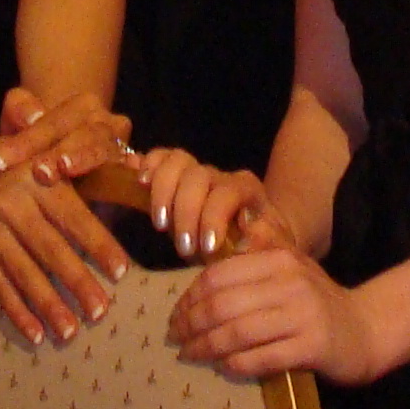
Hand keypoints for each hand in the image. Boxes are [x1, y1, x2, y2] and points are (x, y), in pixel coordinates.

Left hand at [0, 85, 131, 186]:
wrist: (63, 164)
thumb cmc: (34, 145)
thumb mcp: (18, 124)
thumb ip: (19, 110)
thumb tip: (30, 116)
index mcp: (83, 106)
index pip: (55, 120)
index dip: (28, 139)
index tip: (0, 161)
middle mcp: (108, 123)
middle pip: (86, 134)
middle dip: (60, 152)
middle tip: (38, 172)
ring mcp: (123, 147)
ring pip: (107, 151)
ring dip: (84, 161)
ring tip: (61, 174)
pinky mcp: (130, 173)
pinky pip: (132, 171)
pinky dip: (125, 177)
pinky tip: (112, 189)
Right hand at [0, 123, 127, 344]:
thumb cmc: (17, 165)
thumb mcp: (46, 160)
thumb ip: (80, 181)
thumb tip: (128, 198)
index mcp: (37, 181)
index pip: (72, 217)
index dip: (97, 244)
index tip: (121, 270)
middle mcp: (13, 207)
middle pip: (49, 250)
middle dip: (76, 282)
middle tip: (101, 311)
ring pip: (24, 274)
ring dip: (48, 306)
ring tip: (71, 332)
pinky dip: (17, 312)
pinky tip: (36, 335)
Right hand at [138, 146, 293, 261]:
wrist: (254, 240)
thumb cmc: (261, 247)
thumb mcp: (269, 251)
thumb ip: (261, 244)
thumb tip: (247, 242)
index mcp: (246, 190)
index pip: (229, 190)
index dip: (214, 215)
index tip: (206, 247)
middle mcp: (220, 177)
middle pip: (198, 176)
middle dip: (185, 212)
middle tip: (183, 248)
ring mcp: (197, 174)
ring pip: (177, 161)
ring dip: (162, 192)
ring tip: (160, 224)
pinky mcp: (177, 178)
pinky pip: (160, 158)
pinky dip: (147, 165)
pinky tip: (140, 183)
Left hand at [169, 242, 381, 382]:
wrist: (365, 329)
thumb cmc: (317, 301)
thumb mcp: (291, 268)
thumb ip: (258, 255)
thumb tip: (214, 250)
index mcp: (280, 258)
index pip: (220, 274)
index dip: (190, 297)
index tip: (176, 314)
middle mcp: (290, 282)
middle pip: (223, 304)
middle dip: (191, 324)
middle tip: (175, 338)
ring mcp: (303, 314)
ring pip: (238, 332)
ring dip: (206, 347)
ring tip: (189, 354)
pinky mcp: (311, 346)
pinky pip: (261, 358)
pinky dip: (236, 364)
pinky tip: (223, 367)